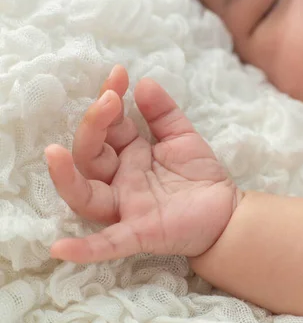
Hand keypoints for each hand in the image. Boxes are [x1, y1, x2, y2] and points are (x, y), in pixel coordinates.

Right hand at [46, 66, 238, 263]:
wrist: (228, 211)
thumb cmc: (200, 175)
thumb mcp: (182, 137)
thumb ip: (164, 113)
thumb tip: (144, 83)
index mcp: (130, 154)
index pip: (108, 126)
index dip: (109, 99)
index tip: (119, 74)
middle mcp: (121, 179)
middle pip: (91, 155)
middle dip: (94, 125)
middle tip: (109, 99)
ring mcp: (127, 207)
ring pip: (86, 195)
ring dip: (66, 177)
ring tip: (54, 152)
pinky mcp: (140, 232)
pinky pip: (108, 243)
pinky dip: (85, 248)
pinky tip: (60, 248)